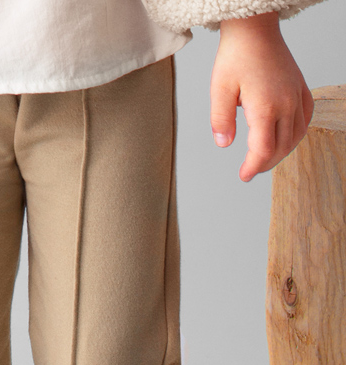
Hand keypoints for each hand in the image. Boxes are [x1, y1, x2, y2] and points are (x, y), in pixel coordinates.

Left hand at [210, 13, 313, 181]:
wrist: (255, 30)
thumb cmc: (236, 56)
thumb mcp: (219, 89)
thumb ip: (220, 120)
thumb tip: (223, 144)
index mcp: (265, 106)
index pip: (263, 150)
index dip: (253, 167)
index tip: (244, 176)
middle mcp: (286, 103)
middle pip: (281, 148)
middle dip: (265, 163)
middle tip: (250, 170)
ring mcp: (296, 96)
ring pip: (296, 136)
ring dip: (281, 152)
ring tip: (264, 158)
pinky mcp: (301, 89)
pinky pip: (304, 120)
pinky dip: (295, 134)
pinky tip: (283, 138)